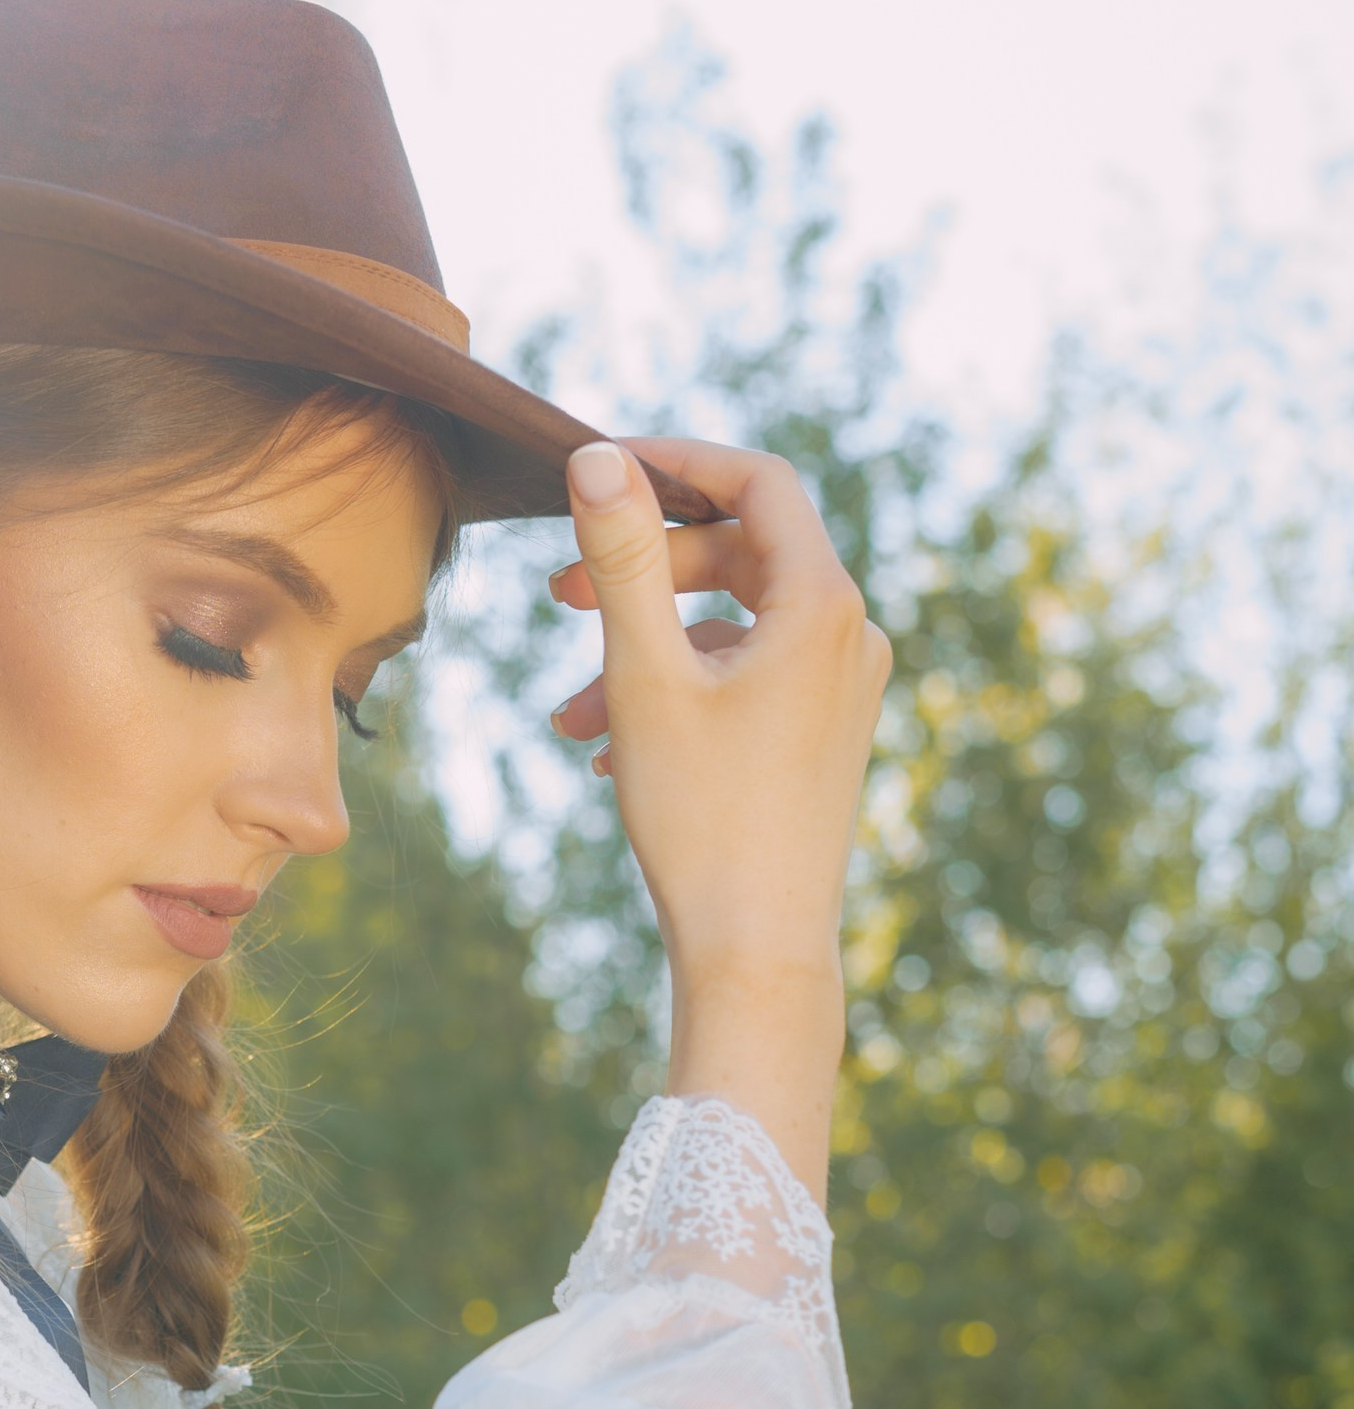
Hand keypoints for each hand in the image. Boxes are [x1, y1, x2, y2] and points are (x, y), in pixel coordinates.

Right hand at [550, 436, 890, 1193]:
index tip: (599, 469)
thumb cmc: (702, 817)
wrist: (757, 950)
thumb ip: (623, 557)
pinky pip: (746, 679)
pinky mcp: (824, 735)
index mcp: (822, 605)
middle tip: (559, 596)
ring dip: (645, 645)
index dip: (676, 461)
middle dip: (642, 565)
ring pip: (732, 625)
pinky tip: (605, 746)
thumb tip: (598, 457)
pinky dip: (677, 690)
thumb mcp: (645, 675)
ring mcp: (843, 689)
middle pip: (740, 550)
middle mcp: (849, 636)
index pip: (757, 482)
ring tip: (567, 709)